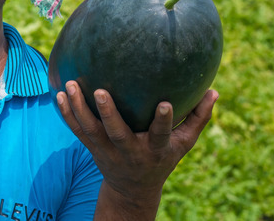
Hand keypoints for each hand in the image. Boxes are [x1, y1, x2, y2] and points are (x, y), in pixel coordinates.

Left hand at [56, 81, 217, 211]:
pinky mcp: (91, 148)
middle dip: (108, 114)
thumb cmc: (162, 158)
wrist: (133, 188)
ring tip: (70, 85)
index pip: (160, 134)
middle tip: (99, 91)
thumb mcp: (183, 144)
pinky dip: (67, 114)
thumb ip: (197, 118)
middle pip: (116, 133)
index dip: (163, 121)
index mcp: (153, 149)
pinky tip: (59, 95)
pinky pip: (76, 130)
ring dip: (78, 108)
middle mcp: (129, 150)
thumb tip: (215, 90)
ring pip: (90, 130)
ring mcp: (107, 150)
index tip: (165, 103)